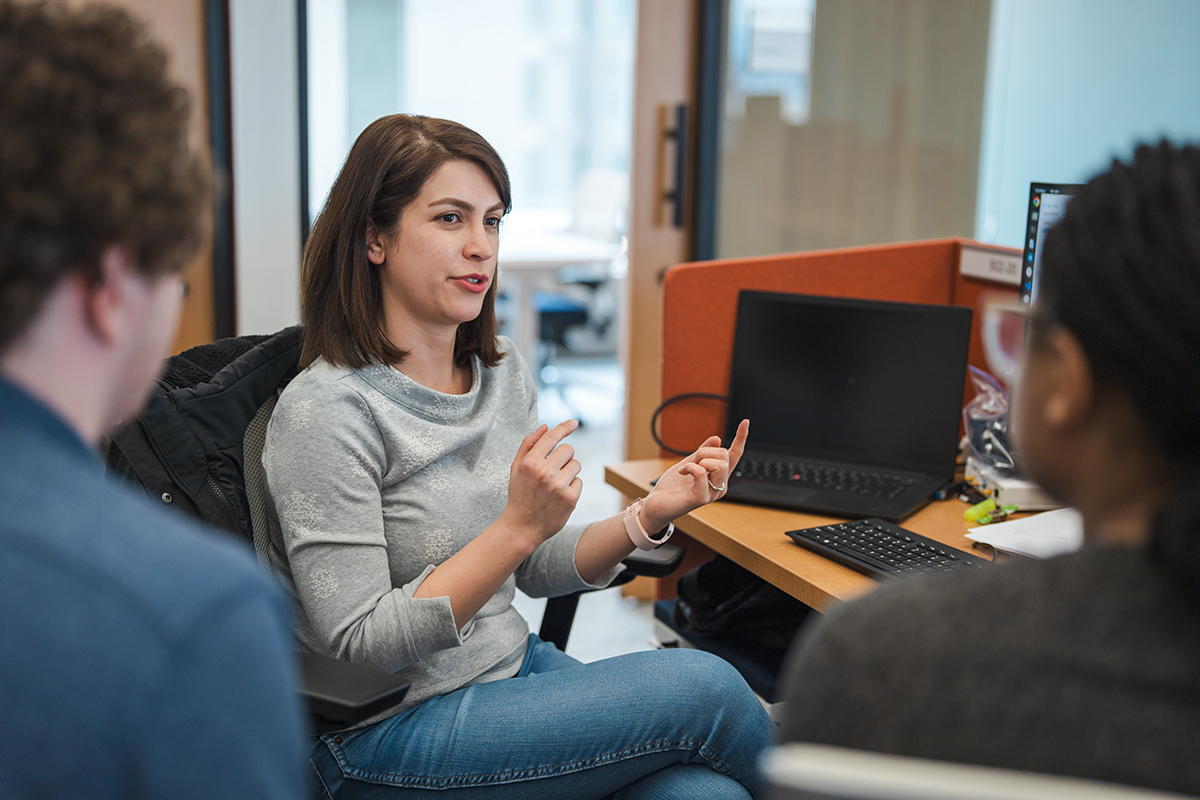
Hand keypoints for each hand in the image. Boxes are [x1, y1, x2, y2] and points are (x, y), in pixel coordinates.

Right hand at [500, 420, 582, 546]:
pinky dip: (572, 487)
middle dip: (563, 457)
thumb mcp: (516, 468)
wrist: (522, 527)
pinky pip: (579, 481)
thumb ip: (529, 445)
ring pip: (576, 464)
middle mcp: (544, 472)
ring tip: (554, 485)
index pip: (552, 437)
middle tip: (552, 471)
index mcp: (530, 463)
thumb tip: (546, 426)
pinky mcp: (570, 498)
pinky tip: (559, 496)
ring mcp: (558, 486)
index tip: (573, 422)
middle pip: (568, 449)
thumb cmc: (519, 494)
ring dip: (568, 472)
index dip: (564, 427)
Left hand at [640, 419, 748, 532]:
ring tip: (686, 469)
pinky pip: (702, 473)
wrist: (656, 505)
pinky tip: (683, 472)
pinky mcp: (701, 499)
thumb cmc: (672, 487)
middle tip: (689, 462)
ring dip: (698, 460)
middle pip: (724, 456)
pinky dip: (690, 467)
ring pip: (718, 464)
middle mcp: (719, 486)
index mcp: (718, 477)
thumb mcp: (688, 463)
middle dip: (704, 452)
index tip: (745, 421)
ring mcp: (712, 494)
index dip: (741, 438)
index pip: (734, 456)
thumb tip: (717, 439)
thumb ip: (702, 453)